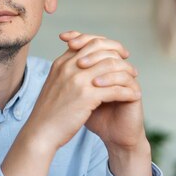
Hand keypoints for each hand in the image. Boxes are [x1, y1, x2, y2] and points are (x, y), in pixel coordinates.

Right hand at [25, 31, 140, 155]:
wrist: (40, 132)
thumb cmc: (48, 113)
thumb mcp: (54, 85)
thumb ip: (66, 72)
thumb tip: (79, 64)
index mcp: (61, 63)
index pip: (87, 42)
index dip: (105, 44)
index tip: (116, 52)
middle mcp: (69, 67)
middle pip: (100, 49)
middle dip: (118, 53)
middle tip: (128, 61)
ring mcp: (77, 81)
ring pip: (111, 66)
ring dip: (126, 71)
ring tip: (134, 78)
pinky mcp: (87, 97)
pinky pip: (115, 89)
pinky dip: (127, 91)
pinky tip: (134, 95)